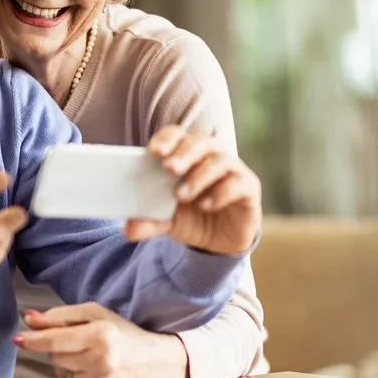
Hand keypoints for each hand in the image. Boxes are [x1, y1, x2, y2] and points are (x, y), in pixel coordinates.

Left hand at [13, 303, 189, 377]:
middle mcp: (100, 361)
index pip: (55, 339)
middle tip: (82, 341)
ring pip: (59, 371)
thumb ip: (61, 316)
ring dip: (68, 362)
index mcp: (101, 335)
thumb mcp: (96, 315)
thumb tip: (30, 319)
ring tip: (92, 357)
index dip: (34, 339)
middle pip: (54, 355)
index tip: (18, 338)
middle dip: (60, 346)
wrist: (156, 364)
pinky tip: (92, 371)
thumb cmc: (123, 334)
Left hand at [124, 127, 261, 254]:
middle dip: (183, 153)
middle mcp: (211, 156)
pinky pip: (239, 183)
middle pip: (200, 142)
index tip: (153, 152)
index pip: (177, 135)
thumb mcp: (166, 221)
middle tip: (169, 168)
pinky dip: (221, 192)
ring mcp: (232, 170)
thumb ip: (149, 222)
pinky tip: (206, 205)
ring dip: (199, 176)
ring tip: (181, 195)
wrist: (220, 242)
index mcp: (186, 155)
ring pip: (220, 160)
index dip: (166, 139)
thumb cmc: (191, 218)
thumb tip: (128, 229)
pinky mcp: (249, 188)